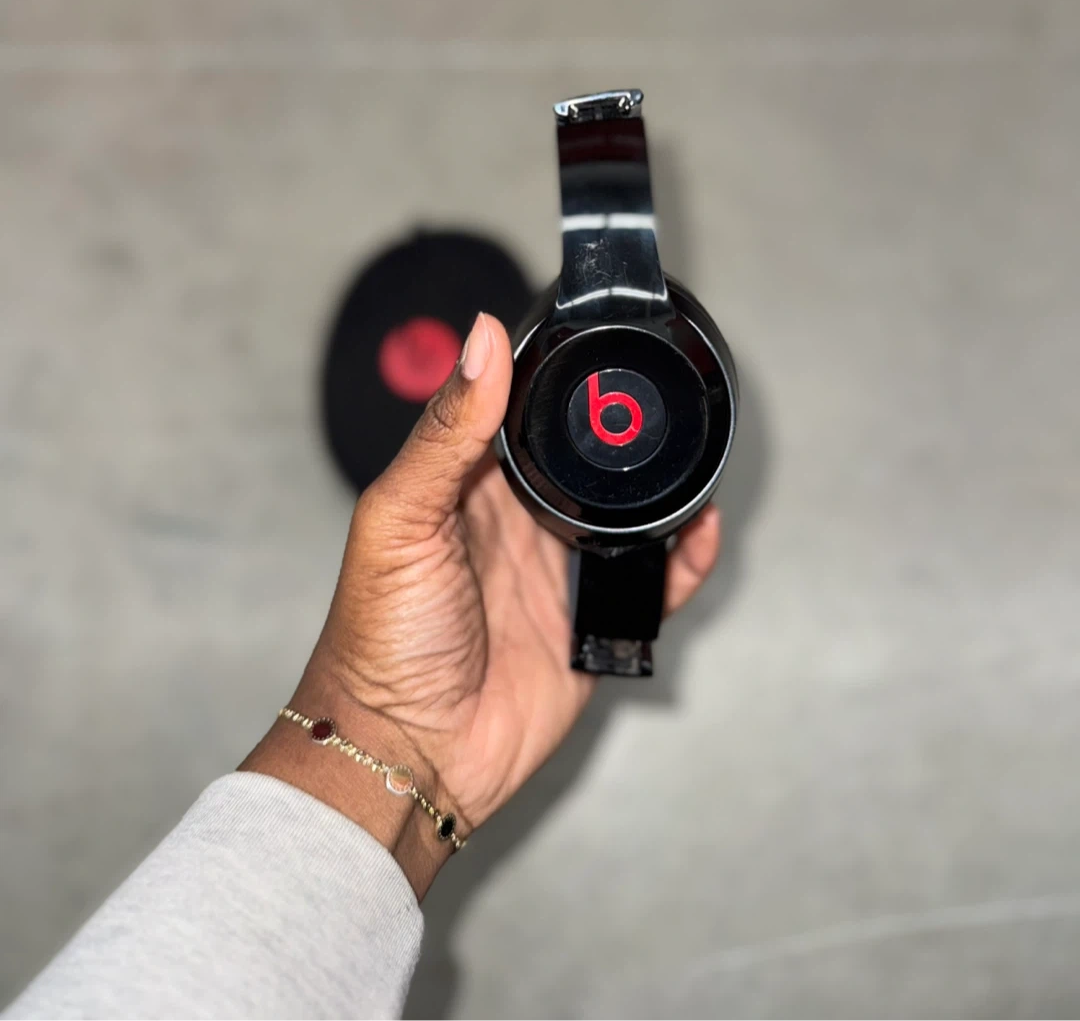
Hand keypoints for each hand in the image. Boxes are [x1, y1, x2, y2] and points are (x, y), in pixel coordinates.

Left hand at [243, 312, 720, 896]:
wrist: (407, 754)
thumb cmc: (379, 640)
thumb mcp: (400, 519)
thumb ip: (444, 433)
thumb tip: (481, 340)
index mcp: (465, 483)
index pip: (519, 409)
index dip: (555, 376)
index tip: (594, 338)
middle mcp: (516, 520)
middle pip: (582, 459)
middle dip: (619, 433)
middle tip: (659, 399)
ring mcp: (556, 570)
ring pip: (624, 513)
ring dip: (659, 490)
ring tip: (690, 460)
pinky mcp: (588, 622)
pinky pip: (650, 581)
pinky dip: (682, 558)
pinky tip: (698, 532)